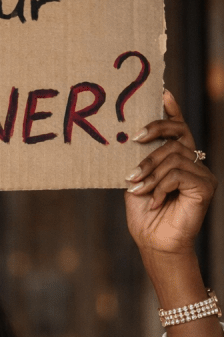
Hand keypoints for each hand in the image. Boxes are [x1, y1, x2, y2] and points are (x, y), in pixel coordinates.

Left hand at [124, 90, 216, 254]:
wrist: (154, 244)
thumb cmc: (145, 217)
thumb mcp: (137, 183)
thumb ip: (140, 161)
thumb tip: (133, 138)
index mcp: (178, 160)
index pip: (179, 129)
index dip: (172, 110)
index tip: (162, 92)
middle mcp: (194, 164)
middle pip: (177, 135)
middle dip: (154, 134)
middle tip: (134, 140)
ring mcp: (202, 175)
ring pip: (174, 155)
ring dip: (150, 171)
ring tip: (138, 188)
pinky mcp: (205, 187)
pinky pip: (178, 174)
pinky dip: (160, 186)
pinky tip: (155, 201)